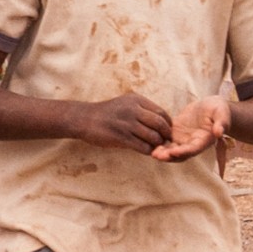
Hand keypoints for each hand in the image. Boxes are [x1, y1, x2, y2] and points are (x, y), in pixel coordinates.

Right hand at [68, 93, 185, 156]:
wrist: (84, 118)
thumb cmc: (107, 113)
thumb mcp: (125, 103)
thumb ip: (142, 110)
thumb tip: (161, 122)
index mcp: (136, 100)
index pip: (161, 112)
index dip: (167, 124)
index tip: (167, 131)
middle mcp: (133, 110)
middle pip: (160, 124)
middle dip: (166, 134)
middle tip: (165, 141)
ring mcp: (127, 124)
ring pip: (153, 137)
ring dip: (157, 144)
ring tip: (155, 147)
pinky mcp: (121, 137)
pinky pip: (142, 147)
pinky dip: (148, 151)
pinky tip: (145, 150)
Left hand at [147, 95, 231, 162]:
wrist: (212, 107)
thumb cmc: (220, 110)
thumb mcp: (222, 113)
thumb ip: (222, 123)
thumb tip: (219, 132)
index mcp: (204, 140)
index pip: (193, 149)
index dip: (183, 152)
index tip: (173, 152)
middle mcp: (193, 143)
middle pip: (180, 154)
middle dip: (169, 156)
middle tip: (157, 156)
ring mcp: (184, 139)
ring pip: (171, 150)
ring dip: (162, 153)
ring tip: (152, 153)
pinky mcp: (176, 133)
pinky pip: (166, 141)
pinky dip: (158, 144)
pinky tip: (148, 142)